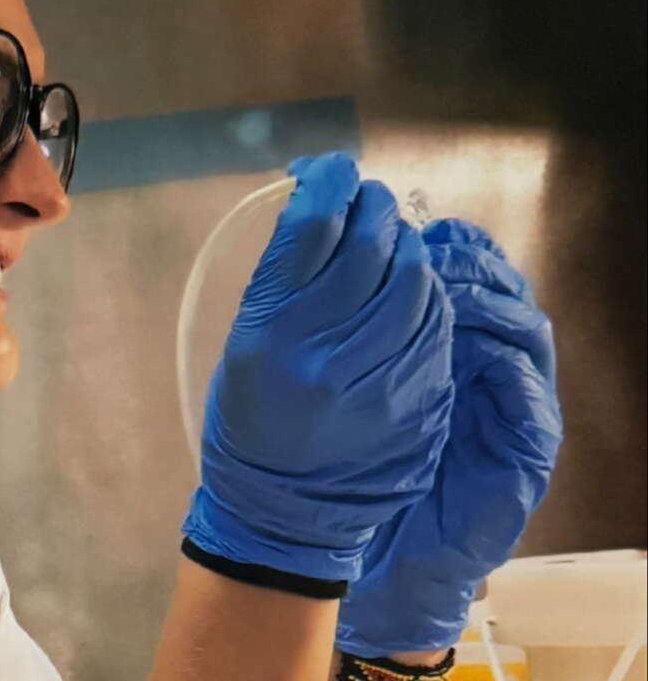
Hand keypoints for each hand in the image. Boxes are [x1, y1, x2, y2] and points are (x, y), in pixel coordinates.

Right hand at [182, 153, 453, 582]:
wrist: (283, 510)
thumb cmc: (253, 419)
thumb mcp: (245, 344)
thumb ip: (283, 279)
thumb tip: (320, 205)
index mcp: (271, 333)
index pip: (312, 226)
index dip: (328, 181)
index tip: (332, 170)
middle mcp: (324, 352)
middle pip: (369, 244)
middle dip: (373, 208)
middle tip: (368, 201)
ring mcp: (377, 378)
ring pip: (413, 280)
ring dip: (406, 249)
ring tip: (392, 246)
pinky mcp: (415, 399)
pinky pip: (435, 325)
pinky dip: (426, 296)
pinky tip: (411, 293)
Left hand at [337, 220, 561, 654]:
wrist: (385, 568)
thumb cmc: (362, 482)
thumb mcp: (350, 401)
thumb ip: (356, 345)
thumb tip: (330, 273)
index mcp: (446, 353)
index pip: (459, 280)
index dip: (440, 248)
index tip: (406, 230)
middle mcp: (487, 372)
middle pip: (498, 292)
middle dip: (467, 263)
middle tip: (429, 249)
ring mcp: (513, 409)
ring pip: (522, 330)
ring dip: (488, 301)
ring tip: (449, 287)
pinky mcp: (527, 449)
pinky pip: (529, 390)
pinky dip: (505, 361)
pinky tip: (472, 344)